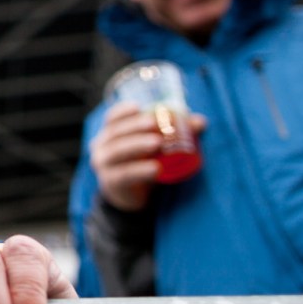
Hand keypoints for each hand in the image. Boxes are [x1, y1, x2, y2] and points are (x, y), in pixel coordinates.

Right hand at [90, 102, 205, 210]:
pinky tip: (155, 169)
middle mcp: (101, 147)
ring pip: (117, 151)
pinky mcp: (111, 182)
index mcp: (110, 133)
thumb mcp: (155, 147)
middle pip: (115, 132)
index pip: (111, 118)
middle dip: (135, 126)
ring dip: (137, 145)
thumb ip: (175, 133)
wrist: (132, 196)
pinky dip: (140, 170)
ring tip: (157, 143)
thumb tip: (201, 122)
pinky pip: (124, 174)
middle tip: (155, 123)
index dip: (122, 111)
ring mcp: (103, 165)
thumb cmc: (142, 163)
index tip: (138, 106)